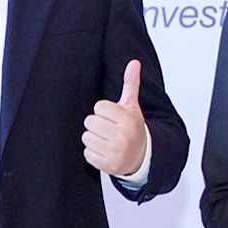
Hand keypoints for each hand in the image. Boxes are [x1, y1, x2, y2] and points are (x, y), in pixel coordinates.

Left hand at [82, 59, 148, 178]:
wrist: (141, 156)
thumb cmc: (132, 128)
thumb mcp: (132, 106)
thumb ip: (131, 84)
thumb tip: (134, 62)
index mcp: (128, 119)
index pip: (99, 107)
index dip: (104, 111)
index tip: (113, 117)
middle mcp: (123, 136)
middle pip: (90, 122)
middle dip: (97, 125)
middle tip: (108, 129)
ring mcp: (115, 152)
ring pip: (86, 137)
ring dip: (93, 138)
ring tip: (106, 140)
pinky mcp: (108, 165)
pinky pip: (87, 154)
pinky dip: (93, 153)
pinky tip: (104, 151)